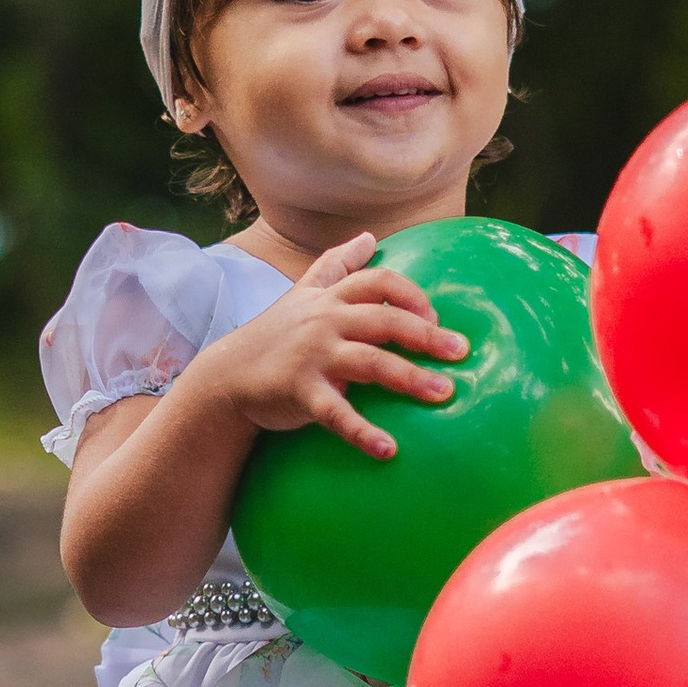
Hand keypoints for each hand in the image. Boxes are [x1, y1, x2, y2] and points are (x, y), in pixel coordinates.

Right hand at [204, 232, 469, 459]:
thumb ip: (338, 263)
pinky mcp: (300, 391)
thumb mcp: (304, 292)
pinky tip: (388, 450)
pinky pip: (337, 414)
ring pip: (371, 363)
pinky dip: (363, 432)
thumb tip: (370, 236)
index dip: (411, 295)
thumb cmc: (275, 334)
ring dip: (411, 378)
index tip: (436, 315)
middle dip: (426, 334)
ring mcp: (312, 356)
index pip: (377, 282)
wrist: (227, 376)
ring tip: (445, 394)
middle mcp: (324, 321)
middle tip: (461, 351)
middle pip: (384, 320)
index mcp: (329, 298)